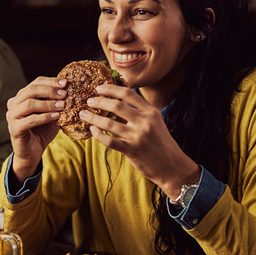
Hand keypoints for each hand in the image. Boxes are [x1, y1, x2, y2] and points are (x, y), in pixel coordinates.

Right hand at [5, 77, 64, 180]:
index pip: (35, 83)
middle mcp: (13, 104)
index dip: (50, 81)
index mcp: (21, 97)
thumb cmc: (42, 131)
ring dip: (48, 104)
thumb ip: (56, 102)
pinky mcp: (14, 128)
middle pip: (31, 90)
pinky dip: (44, 117)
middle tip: (64, 94)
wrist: (33, 151)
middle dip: (49, 90)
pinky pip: (30, 120)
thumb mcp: (51, 113)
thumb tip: (71, 90)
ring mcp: (12, 116)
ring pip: (29, 104)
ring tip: (62, 106)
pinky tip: (56, 116)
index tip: (65, 83)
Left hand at [80, 84, 198, 196]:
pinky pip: (109, 140)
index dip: (111, 88)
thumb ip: (138, 113)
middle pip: (116, 105)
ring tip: (83, 114)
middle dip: (99, 101)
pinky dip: (98, 135)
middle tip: (89, 101)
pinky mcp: (131, 150)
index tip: (99, 88)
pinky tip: (92, 130)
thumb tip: (115, 102)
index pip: (128, 94)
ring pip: (109, 123)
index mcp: (151, 112)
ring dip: (93, 118)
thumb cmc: (160, 143)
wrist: (172, 166)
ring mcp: (138, 136)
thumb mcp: (154, 123)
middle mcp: (145, 122)